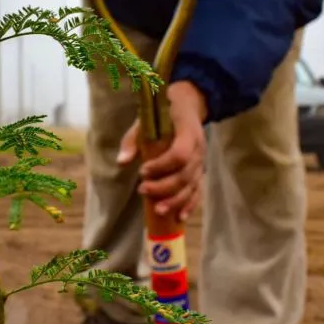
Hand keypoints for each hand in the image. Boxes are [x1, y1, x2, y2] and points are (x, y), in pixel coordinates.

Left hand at [117, 81, 207, 220]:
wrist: (188, 105)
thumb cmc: (163, 112)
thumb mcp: (146, 120)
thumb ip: (133, 140)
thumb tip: (122, 162)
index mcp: (188, 131)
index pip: (180, 154)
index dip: (162, 166)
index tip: (143, 171)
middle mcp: (199, 149)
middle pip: (185, 175)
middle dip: (163, 187)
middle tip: (142, 190)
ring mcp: (201, 161)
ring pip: (191, 186)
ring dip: (174, 200)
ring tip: (157, 210)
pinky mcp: (200, 171)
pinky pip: (198, 191)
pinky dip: (189, 205)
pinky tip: (179, 217)